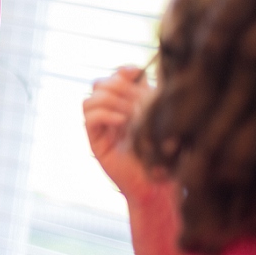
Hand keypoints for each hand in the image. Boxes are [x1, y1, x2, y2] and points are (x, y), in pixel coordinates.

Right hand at [83, 66, 170, 203]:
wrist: (158, 183)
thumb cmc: (166, 153)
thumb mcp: (164, 119)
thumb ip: (154, 95)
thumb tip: (146, 73)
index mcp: (130, 102)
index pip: (117, 76)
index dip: (124, 71)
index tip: (137, 74)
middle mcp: (113, 112)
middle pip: (102, 83)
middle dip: (119, 88)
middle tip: (137, 103)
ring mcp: (102, 126)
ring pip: (91, 98)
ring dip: (111, 101)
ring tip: (129, 115)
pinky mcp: (95, 140)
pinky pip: (89, 117)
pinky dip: (104, 114)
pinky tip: (121, 122)